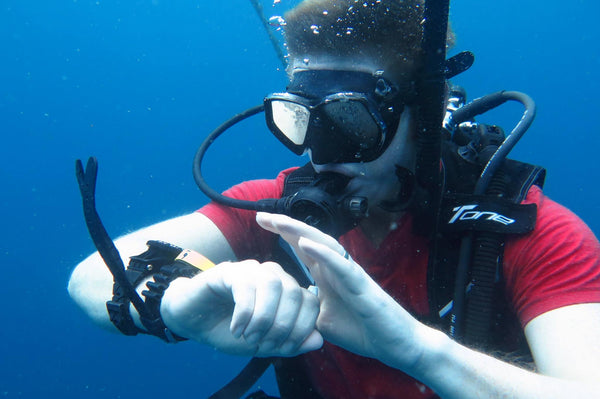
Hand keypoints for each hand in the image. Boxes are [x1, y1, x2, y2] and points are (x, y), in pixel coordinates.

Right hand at [160, 259, 322, 356]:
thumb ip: (290, 343)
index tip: (283, 349)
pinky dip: (245, 313)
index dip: (302, 328)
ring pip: (274, 286)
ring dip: (264, 318)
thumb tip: (318, 340)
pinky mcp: (230, 270)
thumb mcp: (262, 343)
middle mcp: (273, 275)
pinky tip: (236, 329)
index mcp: (286, 291)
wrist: (192, 320)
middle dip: (283, 325)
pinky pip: (247, 287)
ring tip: (249, 337)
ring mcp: (252, 270)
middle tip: (264, 344)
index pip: (310, 303)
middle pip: (295, 293)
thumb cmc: (229, 330)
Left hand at [256, 212, 431, 370]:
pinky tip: (306, 243)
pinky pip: (341, 265)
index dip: (283, 233)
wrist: (394, 345)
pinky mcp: (362, 285)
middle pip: (309, 239)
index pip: (302, 248)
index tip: (261, 221)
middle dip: (285, 226)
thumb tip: (288, 306)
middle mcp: (337, 268)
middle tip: (261, 215)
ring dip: (301, 231)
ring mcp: (350, 274)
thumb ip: (307, 309)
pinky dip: (323, 253)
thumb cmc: (363, 330)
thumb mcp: (323, 320)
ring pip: (324, 244)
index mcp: (327, 275)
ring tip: (279, 221)